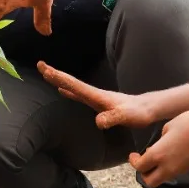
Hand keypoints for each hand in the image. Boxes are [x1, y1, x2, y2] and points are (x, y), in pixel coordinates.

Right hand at [37, 62, 159, 128]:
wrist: (148, 108)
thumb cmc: (137, 113)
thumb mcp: (126, 117)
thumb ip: (113, 118)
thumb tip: (98, 122)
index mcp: (97, 95)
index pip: (75, 85)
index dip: (59, 77)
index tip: (45, 68)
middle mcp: (94, 94)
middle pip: (71, 82)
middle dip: (55, 74)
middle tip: (40, 65)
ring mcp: (96, 97)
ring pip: (73, 87)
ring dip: (60, 80)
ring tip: (47, 75)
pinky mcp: (98, 102)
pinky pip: (79, 94)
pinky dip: (69, 91)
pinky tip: (63, 91)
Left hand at [130, 110, 188, 187]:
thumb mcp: (170, 125)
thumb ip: (161, 138)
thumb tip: (161, 144)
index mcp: (158, 154)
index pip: (140, 166)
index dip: (134, 161)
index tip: (133, 155)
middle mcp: (168, 166)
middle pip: (150, 181)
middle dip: (144, 173)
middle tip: (144, 161)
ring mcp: (181, 169)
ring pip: (163, 178)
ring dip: (157, 171)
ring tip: (158, 156)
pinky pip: (174, 172)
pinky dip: (169, 167)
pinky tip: (172, 154)